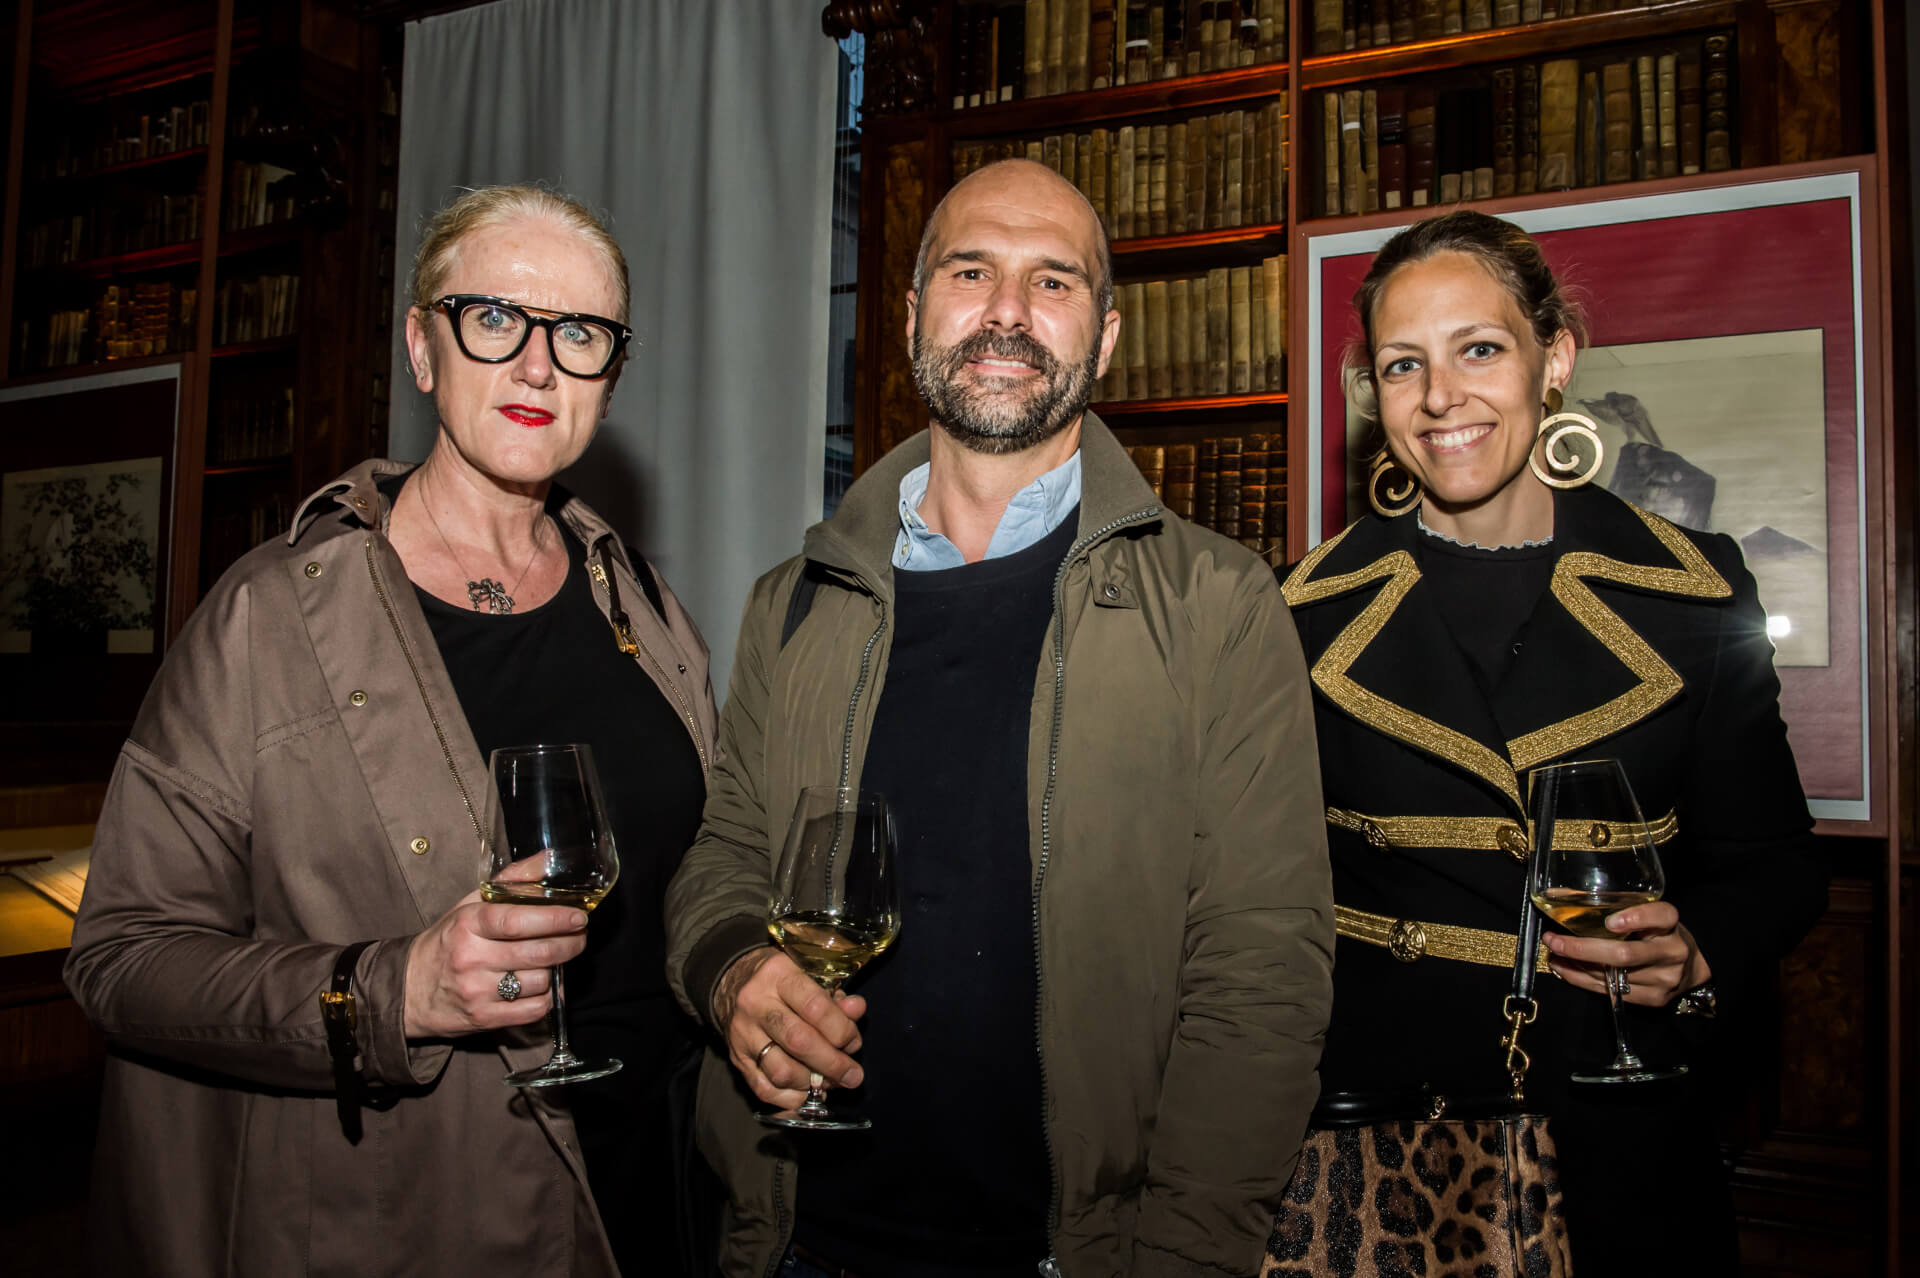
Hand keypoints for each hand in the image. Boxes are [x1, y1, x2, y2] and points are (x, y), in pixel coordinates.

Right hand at [403, 889, 589, 1037]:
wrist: (408, 989)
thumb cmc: (447, 941)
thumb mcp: (469, 904)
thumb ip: (511, 880)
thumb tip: (549, 859)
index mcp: (468, 925)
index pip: (517, 921)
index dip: (554, 919)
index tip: (579, 916)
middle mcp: (471, 958)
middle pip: (537, 953)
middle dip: (570, 944)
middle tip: (580, 937)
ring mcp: (477, 991)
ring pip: (539, 982)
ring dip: (555, 971)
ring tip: (551, 962)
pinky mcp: (483, 1018)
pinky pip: (533, 1009)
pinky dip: (547, 998)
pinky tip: (543, 987)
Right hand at [715, 945, 865, 1109]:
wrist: (733, 984)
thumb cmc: (781, 982)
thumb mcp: (808, 977)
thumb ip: (834, 998)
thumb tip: (857, 1010)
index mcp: (778, 975)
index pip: (815, 1006)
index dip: (841, 1030)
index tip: (853, 1043)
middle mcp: (756, 1004)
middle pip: (799, 1042)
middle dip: (832, 1064)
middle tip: (853, 1075)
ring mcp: (743, 1034)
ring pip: (782, 1071)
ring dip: (813, 1083)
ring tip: (830, 1082)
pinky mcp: (736, 1059)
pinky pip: (765, 1089)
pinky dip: (792, 1098)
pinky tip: (809, 1093)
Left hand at [1546, 901, 1710, 1007]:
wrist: (1691, 970)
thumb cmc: (1659, 935)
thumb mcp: (1648, 916)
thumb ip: (1619, 908)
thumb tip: (1560, 896)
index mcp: (1671, 926)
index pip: (1662, 917)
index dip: (1636, 917)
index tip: (1610, 921)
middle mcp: (1670, 953)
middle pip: (1624, 954)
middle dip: (1583, 948)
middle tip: (1554, 940)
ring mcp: (1662, 979)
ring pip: (1612, 976)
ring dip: (1575, 965)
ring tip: (1554, 953)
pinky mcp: (1653, 998)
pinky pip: (1610, 992)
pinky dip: (1581, 980)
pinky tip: (1565, 969)